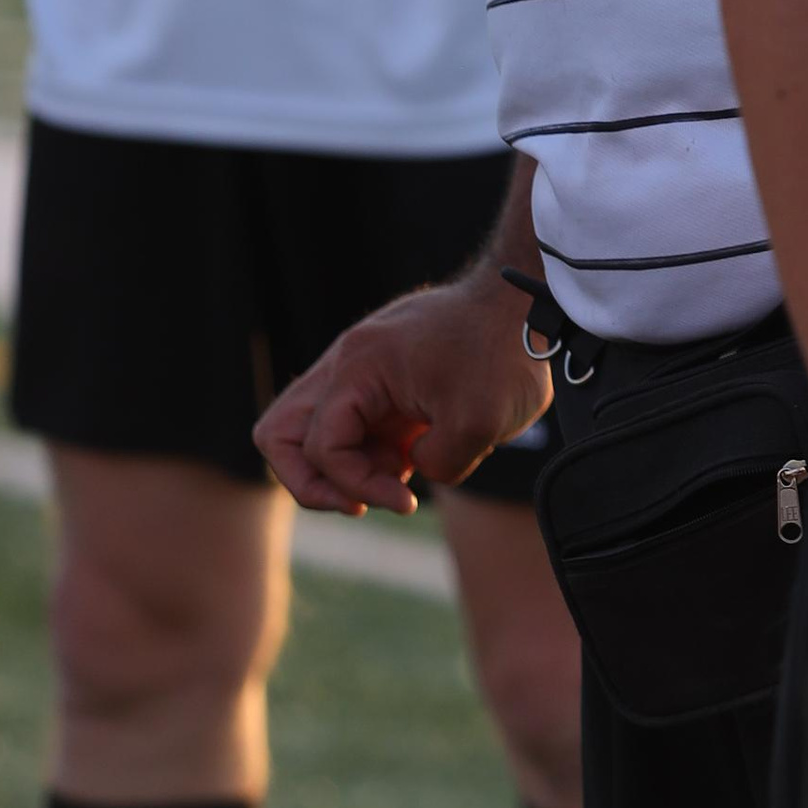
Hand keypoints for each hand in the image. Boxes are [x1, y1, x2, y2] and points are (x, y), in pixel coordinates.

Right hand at [256, 280, 548, 514]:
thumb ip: (435, 465)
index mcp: (359, 366)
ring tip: (390, 483)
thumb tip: (412, 468)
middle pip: (280, 433)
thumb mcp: (478, 424)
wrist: (527, 304)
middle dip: (311, 482)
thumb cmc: (504, 352)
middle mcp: (346, 362)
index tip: (405, 499)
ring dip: (337, 468)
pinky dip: (363, 453)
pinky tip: (408, 463)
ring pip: (306, 428)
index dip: (354, 484)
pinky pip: (345, 424)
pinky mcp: (379, 379)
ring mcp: (359, 369)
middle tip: (360, 503)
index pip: (322, 446)